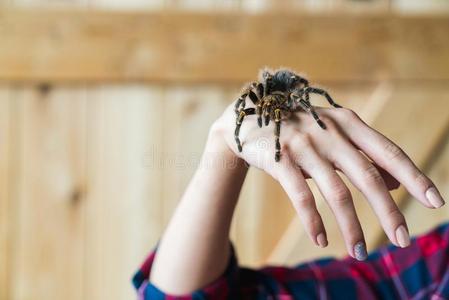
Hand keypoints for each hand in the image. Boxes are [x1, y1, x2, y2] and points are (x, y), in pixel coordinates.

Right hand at [212, 102, 444, 259]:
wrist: (249, 118)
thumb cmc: (299, 129)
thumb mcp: (334, 136)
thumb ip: (364, 156)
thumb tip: (397, 183)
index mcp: (348, 123)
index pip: (388, 152)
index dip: (414, 177)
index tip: (435, 202)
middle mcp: (329, 131)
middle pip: (367, 176)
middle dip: (387, 211)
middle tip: (401, 240)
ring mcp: (303, 145)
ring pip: (336, 192)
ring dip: (351, 225)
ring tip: (360, 252)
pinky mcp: (279, 159)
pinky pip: (300, 195)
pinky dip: (312, 221)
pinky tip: (321, 240)